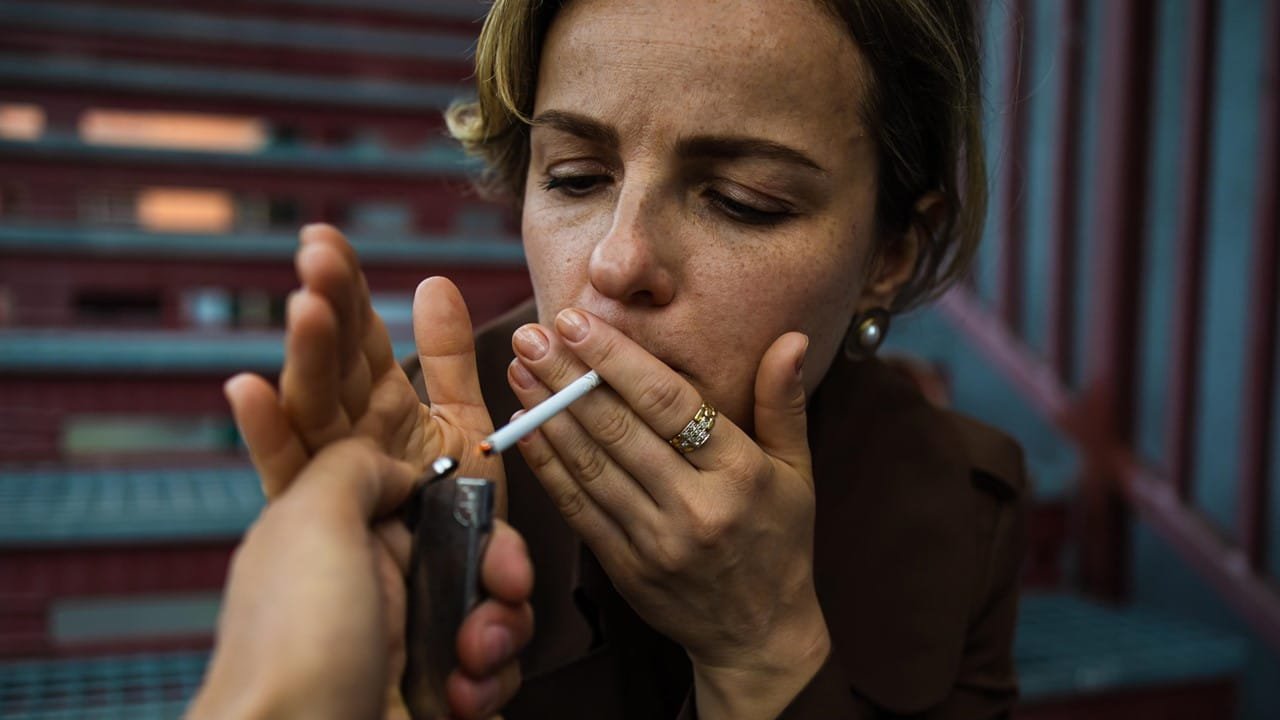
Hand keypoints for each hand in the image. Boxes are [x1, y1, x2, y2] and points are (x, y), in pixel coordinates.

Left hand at [188, 438, 534, 719]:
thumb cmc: (293, 655)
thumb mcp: (310, 522)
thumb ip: (352, 466)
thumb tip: (400, 468)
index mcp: (338, 541)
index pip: (424, 501)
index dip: (467, 508)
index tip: (485, 523)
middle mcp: (372, 591)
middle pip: (472, 555)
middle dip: (500, 570)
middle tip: (504, 587)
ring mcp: (403, 648)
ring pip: (491, 614)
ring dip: (500, 631)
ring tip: (471, 660)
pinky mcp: (431, 697)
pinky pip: (491, 675)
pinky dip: (489, 685)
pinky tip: (461, 698)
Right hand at [224, 223, 505, 511]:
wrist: (466, 610)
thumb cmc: (463, 524)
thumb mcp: (468, 430)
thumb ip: (449, 360)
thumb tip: (432, 282)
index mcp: (382, 409)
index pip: (359, 338)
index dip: (345, 289)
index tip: (324, 236)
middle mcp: (350, 436)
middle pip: (330, 361)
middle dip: (325, 305)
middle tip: (317, 248)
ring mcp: (332, 475)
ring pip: (311, 404)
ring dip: (306, 353)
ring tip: (306, 303)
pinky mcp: (320, 521)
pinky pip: (292, 477)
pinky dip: (269, 436)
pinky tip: (246, 389)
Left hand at [506, 309, 829, 719]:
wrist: (759, 637)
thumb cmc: (780, 541)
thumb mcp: (798, 472)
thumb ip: (784, 403)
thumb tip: (790, 338)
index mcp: (740, 474)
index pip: (670, 405)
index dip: (617, 360)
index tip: (577, 321)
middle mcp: (695, 508)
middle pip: (619, 429)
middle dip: (568, 375)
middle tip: (532, 333)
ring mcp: (655, 542)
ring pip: (590, 466)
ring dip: (546, 413)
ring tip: (519, 368)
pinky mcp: (624, 568)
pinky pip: (577, 508)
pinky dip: (547, 466)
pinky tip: (523, 428)